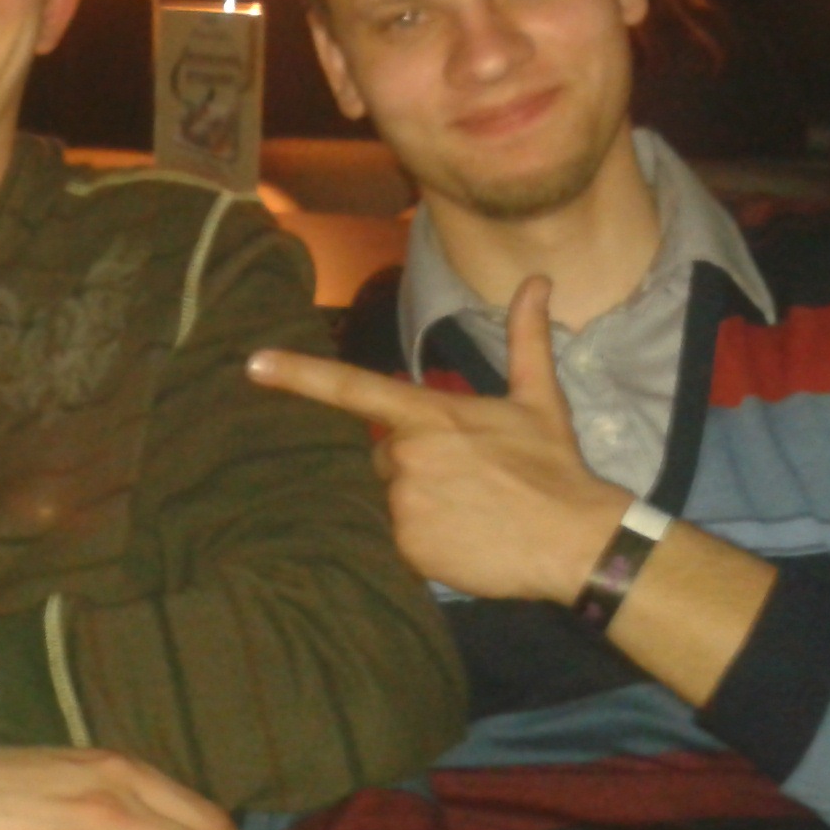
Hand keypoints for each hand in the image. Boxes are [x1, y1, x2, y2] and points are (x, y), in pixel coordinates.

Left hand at [248, 276, 627, 602]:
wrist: (576, 540)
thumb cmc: (555, 467)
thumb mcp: (539, 398)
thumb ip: (527, 337)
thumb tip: (538, 281)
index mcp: (430, 415)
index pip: (352, 389)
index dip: (299, 374)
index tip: (253, 363)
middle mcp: (406, 456)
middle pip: (382, 458)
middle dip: (414, 465)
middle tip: (469, 479)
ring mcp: (404, 503)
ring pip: (390, 500)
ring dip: (420, 504)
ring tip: (472, 511)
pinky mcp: (409, 548)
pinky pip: (400, 542)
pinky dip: (426, 543)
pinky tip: (466, 540)